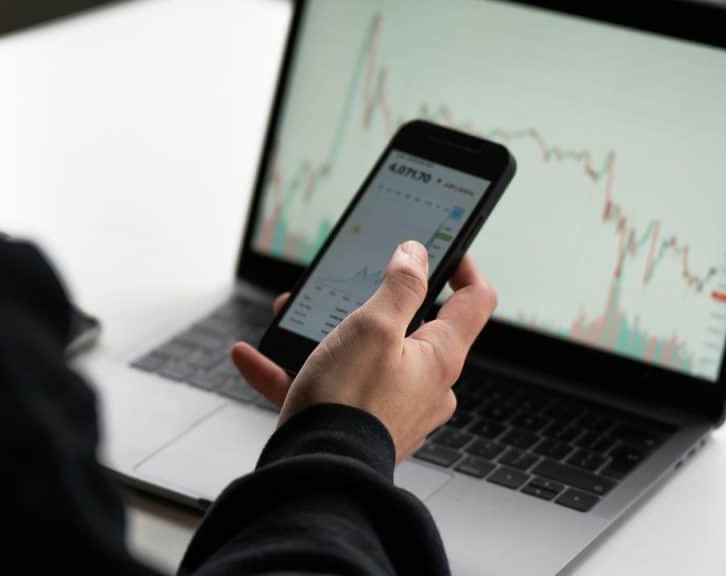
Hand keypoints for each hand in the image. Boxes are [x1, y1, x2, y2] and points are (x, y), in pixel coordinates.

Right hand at [230, 241, 496, 461]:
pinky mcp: (359, 428)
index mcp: (440, 357)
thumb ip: (400, 285)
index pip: (474, 300)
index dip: (463, 265)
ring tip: (290, 317)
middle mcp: (424, 386)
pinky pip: (327, 391)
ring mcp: (392, 409)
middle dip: (371, 302)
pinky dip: (292, 372)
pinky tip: (251, 357)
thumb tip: (416, 253)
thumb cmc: (348, 403)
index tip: (444, 246)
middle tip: (347, 285)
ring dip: (324, 335)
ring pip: (361, 357)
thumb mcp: (373, 326)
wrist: (317, 475)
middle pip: (411, 327)